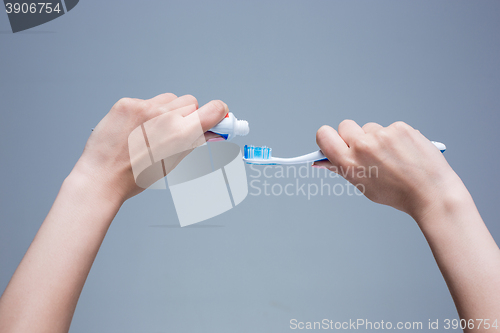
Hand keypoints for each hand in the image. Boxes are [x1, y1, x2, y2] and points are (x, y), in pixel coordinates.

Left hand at [71, 93, 227, 202]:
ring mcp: (144, 107)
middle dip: (189, 115)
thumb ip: (195, 143)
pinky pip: (147, 100)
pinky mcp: (126, 103)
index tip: (219, 115)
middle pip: (191, 102)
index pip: (214, 109)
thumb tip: (213, 133)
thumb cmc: (136, 176)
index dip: (219, 112)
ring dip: (168, 111)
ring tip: (153, 131)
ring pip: (170, 99)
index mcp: (181, 134)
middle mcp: (164, 117)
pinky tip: (136, 128)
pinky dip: (146, 112)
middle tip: (177, 131)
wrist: (102, 177)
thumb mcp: (173, 163)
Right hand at [314, 120, 464, 219]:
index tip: (334, 142)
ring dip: (375, 138)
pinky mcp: (400, 128)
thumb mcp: (364, 185)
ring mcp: (382, 135)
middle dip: (352, 136)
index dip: (327, 138)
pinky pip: (389, 128)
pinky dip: (394, 137)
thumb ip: (343, 168)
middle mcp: (363, 146)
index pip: (324, 135)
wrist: (431, 193)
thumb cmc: (398, 194)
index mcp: (349, 163)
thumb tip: (323, 160)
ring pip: (369, 128)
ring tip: (392, 156)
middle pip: (345, 126)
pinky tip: (404, 152)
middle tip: (366, 150)